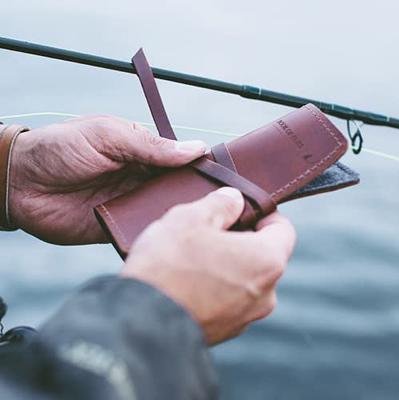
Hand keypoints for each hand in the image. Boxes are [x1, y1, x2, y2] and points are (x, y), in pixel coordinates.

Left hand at [9, 115, 205, 243]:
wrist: (20, 184)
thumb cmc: (60, 148)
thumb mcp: (107, 136)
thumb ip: (150, 144)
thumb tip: (195, 148)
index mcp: (141, 152)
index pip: (180, 159)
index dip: (201, 166)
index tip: (225, 175)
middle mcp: (140, 178)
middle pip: (178, 187)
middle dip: (196, 194)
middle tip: (223, 203)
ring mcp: (130, 203)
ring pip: (165, 211)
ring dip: (180, 215)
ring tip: (205, 223)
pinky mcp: (118, 226)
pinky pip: (144, 230)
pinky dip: (158, 233)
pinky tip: (175, 238)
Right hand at [121, 187, 295, 344]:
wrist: (140, 322)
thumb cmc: (168, 266)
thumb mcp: (190, 218)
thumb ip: (220, 203)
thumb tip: (234, 199)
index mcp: (265, 261)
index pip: (283, 229)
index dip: (265, 214)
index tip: (243, 210)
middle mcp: (265, 294)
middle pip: (263, 255)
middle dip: (241, 239)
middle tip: (211, 230)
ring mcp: (245, 317)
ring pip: (244, 279)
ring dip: (227, 265)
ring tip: (193, 257)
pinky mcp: (224, 331)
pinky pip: (228, 300)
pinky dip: (216, 288)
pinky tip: (188, 281)